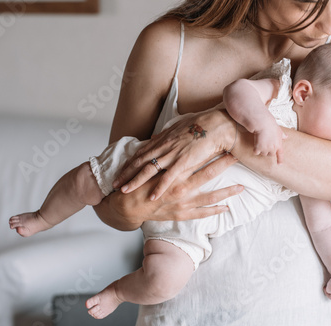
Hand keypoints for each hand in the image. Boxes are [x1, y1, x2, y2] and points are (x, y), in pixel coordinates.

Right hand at [94, 154, 243, 230]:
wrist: (129, 204)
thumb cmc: (142, 182)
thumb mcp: (153, 163)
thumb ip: (167, 152)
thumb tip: (177, 138)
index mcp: (174, 170)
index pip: (199, 157)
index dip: (214, 150)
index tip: (227, 142)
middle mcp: (180, 185)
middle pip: (208, 173)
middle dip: (225, 165)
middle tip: (239, 157)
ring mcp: (182, 201)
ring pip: (210, 196)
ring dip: (227, 191)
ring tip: (242, 187)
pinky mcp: (182, 213)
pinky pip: (202, 213)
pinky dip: (215, 210)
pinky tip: (227, 208)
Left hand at [113, 109, 235, 200]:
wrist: (216, 124)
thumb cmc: (201, 123)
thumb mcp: (178, 125)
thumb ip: (164, 134)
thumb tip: (154, 137)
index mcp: (163, 138)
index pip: (141, 152)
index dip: (130, 162)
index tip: (121, 170)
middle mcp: (164, 146)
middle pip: (139, 162)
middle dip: (125, 173)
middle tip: (115, 183)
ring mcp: (172, 154)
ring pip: (147, 170)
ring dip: (135, 181)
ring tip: (124, 191)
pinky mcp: (182, 162)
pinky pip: (167, 178)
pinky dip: (158, 188)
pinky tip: (151, 197)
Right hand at [253, 123, 287, 163]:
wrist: (263, 124)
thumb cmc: (271, 126)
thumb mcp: (279, 130)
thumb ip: (282, 135)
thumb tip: (286, 136)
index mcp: (279, 145)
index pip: (280, 154)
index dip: (280, 160)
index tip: (280, 164)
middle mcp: (273, 148)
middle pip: (270, 155)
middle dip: (268, 151)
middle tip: (265, 144)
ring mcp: (266, 149)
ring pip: (263, 153)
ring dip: (261, 150)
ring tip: (260, 141)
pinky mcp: (258, 148)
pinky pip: (256, 152)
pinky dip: (255, 150)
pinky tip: (255, 144)